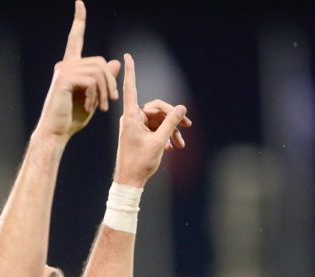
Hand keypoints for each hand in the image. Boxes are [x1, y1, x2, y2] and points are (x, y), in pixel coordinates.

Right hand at [35, 1, 120, 138]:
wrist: (56, 133)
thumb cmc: (72, 118)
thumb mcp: (93, 96)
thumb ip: (103, 80)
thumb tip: (114, 61)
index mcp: (70, 67)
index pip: (75, 38)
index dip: (79, 21)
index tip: (79, 4)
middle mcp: (65, 65)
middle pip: (100, 62)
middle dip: (110, 83)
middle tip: (111, 102)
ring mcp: (64, 70)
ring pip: (99, 72)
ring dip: (105, 92)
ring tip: (101, 108)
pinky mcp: (65, 79)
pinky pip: (91, 80)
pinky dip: (95, 96)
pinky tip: (91, 108)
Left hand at [113, 54, 190, 186]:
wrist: (129, 182)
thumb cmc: (140, 163)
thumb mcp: (159, 142)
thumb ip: (171, 123)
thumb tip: (181, 107)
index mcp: (131, 118)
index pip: (132, 89)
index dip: (131, 72)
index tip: (127, 56)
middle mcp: (132, 119)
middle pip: (156, 108)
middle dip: (172, 117)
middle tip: (187, 127)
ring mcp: (136, 126)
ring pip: (158, 120)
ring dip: (171, 130)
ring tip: (182, 144)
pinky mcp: (139, 134)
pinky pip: (155, 128)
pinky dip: (165, 136)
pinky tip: (174, 147)